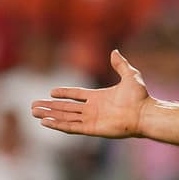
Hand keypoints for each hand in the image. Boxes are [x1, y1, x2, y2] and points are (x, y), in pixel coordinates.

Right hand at [31, 50, 149, 138]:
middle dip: (50, 106)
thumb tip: (114, 51)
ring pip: (65, 117)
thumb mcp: (130, 76)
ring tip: (34, 112)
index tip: (51, 92)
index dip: (64, 93)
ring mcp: (92, 119)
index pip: (77, 95)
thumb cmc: (140, 97)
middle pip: (66, 107)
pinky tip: (46, 122)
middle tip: (33, 106)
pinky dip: (58, 124)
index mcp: (99, 97)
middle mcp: (93, 109)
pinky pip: (71, 127)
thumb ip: (120, 64)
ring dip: (50, 115)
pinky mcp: (92, 128)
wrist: (145, 113)